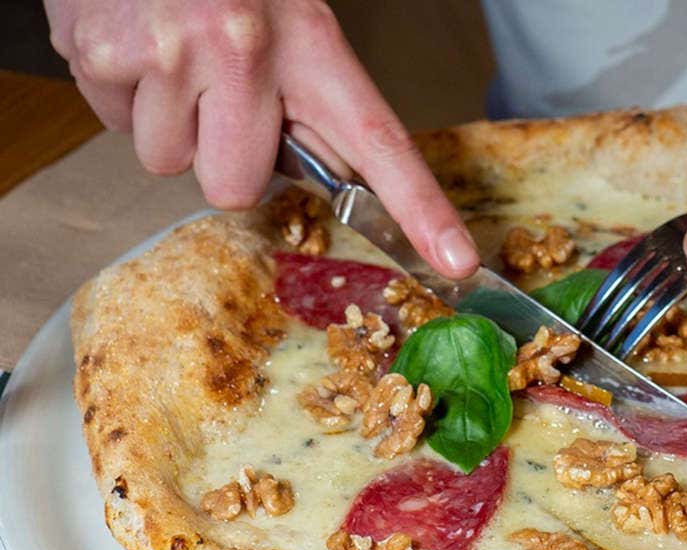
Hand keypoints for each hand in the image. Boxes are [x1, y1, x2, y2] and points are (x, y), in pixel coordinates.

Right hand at [46, 0, 478, 277]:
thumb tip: (325, 176)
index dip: (421, 209)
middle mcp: (245, 50)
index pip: (379, 141)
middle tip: (215, 92)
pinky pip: (115, 128)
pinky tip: (135, 45)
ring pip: (169, 163)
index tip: (458, 261)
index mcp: (311, 43)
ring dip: (168, 124)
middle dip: (221, 156)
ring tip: (171, 57)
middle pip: (236, 187)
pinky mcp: (103, 53)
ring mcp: (170, 53)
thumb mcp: (293, 24)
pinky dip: (122, 97)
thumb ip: (311, 102)